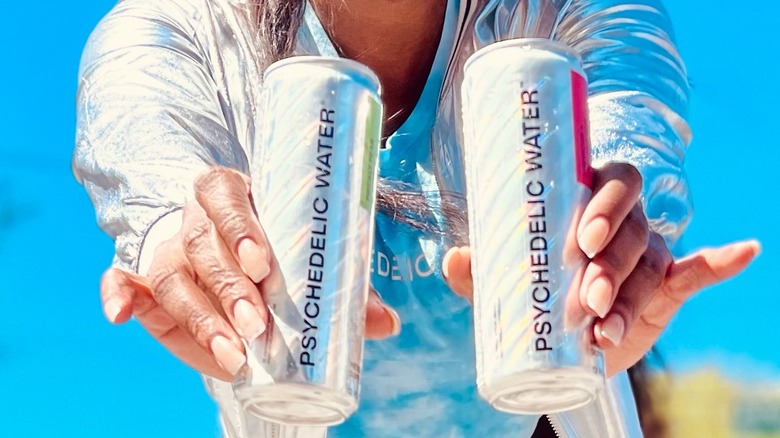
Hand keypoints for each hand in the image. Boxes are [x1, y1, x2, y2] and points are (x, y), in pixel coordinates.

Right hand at [99, 167, 399, 380]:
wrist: (225, 257)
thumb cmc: (275, 255)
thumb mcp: (306, 262)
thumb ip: (342, 287)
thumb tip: (387, 322)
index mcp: (236, 196)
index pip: (227, 193)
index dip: (240, 225)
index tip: (262, 262)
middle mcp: (196, 217)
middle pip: (202, 240)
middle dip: (228, 284)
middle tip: (256, 321)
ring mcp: (167, 246)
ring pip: (170, 272)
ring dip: (196, 313)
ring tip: (229, 353)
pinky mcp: (142, 278)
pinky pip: (120, 279)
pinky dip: (117, 294)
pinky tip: (122, 314)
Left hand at [443, 163, 759, 375]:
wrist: (562, 337)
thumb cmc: (532, 290)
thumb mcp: (503, 280)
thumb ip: (479, 269)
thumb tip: (454, 257)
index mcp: (585, 202)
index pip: (606, 180)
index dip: (603, 202)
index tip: (584, 237)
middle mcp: (623, 220)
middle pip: (631, 225)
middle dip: (612, 261)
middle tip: (588, 295)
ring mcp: (647, 251)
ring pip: (649, 263)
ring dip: (630, 297)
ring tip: (603, 331)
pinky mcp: (665, 286)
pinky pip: (696, 269)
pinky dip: (719, 262)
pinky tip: (744, 251)